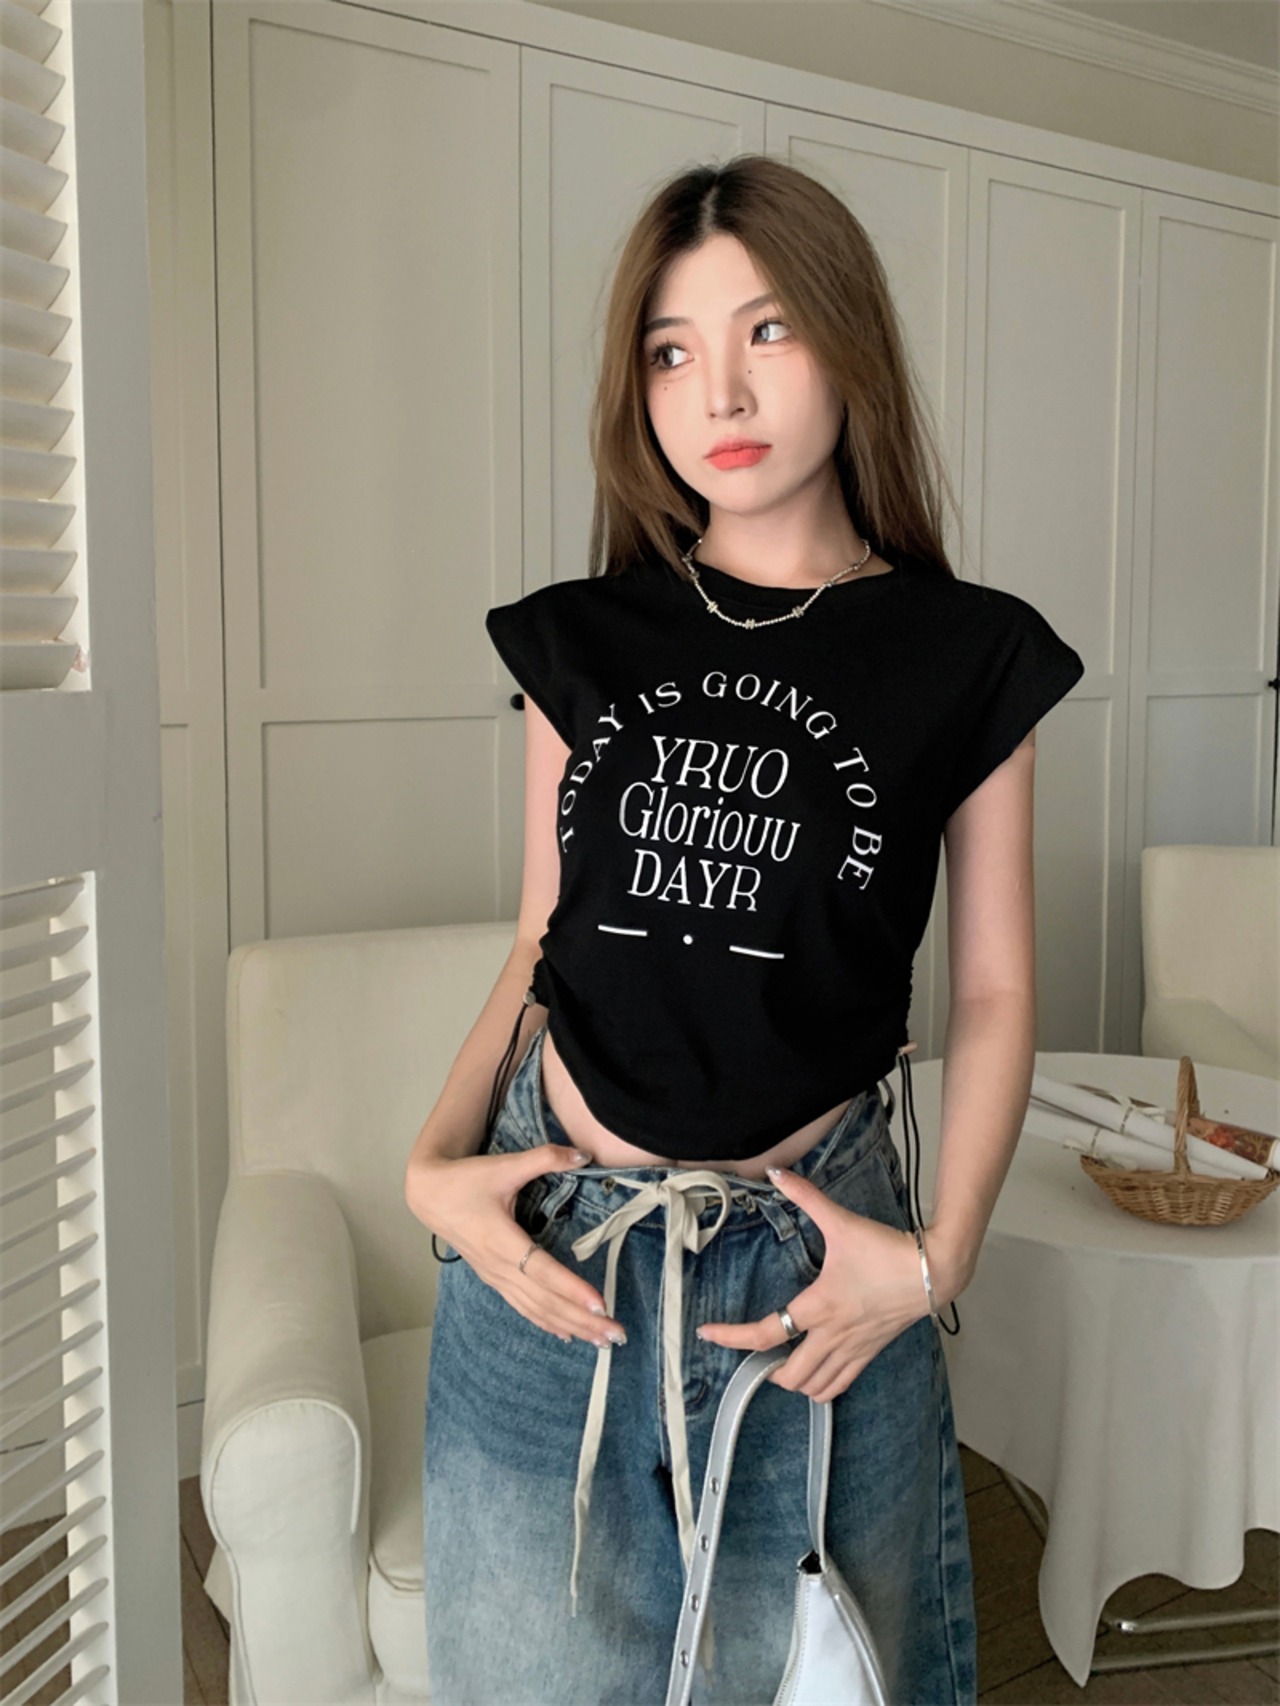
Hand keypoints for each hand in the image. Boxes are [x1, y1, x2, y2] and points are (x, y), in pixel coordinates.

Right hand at [405, 1144, 624, 1347]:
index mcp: (500, 1239)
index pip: (542, 1270)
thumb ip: (545, 1158)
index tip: (600, 1303)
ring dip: (570, 1327)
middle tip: (617, 1334)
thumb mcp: (505, 1165)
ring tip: (602, 1341)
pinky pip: (523, 1308)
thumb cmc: (466, 1180)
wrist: (429, 1194)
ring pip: (536, 1310)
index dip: (571, 1289)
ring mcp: (494, 1277)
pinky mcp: (493, 1279)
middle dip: (583, 1320)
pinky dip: (547, 1323)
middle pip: (545, 1301)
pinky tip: (568, 1335)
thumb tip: (584, 1154)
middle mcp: (498, 1265)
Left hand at [695, 1166, 956, 1402]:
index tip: (707, 1333)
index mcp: (818, 1307)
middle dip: (765, 1371)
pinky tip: (815, 1373)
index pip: (766, 1333)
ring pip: (815, 1387)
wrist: (933, 1272)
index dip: (731, 1337)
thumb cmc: (885, 1249)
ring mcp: (852, 1349)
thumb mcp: (841, 1221)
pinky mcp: (869, 1353)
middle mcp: (832, 1335)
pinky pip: (840, 1384)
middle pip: (789, 1376)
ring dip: (794, 1382)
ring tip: (781, 1364)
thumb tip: (776, 1172)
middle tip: (753, 1354)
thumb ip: (806, 1196)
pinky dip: (822, 1386)